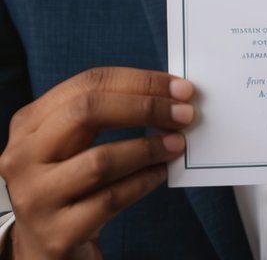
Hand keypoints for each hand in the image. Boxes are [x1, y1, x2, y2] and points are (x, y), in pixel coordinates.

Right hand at [0, 67, 194, 259]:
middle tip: (185, 114)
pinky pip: (110, 199)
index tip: (181, 88)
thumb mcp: (73, 143)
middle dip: (146, 108)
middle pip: (86, 112)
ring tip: (177, 144)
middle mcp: (22, 157)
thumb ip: (109, 113)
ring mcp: (35, 197)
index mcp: (29, 124)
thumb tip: (173, 94)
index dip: (140, 81)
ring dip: (149, 148)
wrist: (46, 247)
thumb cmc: (71, 182)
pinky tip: (160, 173)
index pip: (88, 84)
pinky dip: (143, 182)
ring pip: (100, 160)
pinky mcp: (57, 232)